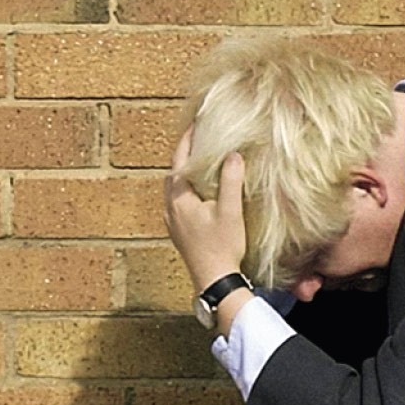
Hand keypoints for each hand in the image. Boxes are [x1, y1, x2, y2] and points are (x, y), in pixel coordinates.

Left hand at [164, 125, 247, 292]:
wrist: (214, 282)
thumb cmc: (222, 248)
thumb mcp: (230, 211)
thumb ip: (230, 181)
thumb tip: (233, 155)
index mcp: (179, 197)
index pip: (180, 158)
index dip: (189, 139)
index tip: (197, 123)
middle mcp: (171, 207)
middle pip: (174, 172)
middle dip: (185, 155)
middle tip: (199, 140)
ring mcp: (173, 222)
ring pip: (174, 188)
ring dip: (185, 174)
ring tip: (200, 165)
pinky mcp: (178, 233)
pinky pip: (178, 203)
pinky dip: (186, 191)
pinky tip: (199, 194)